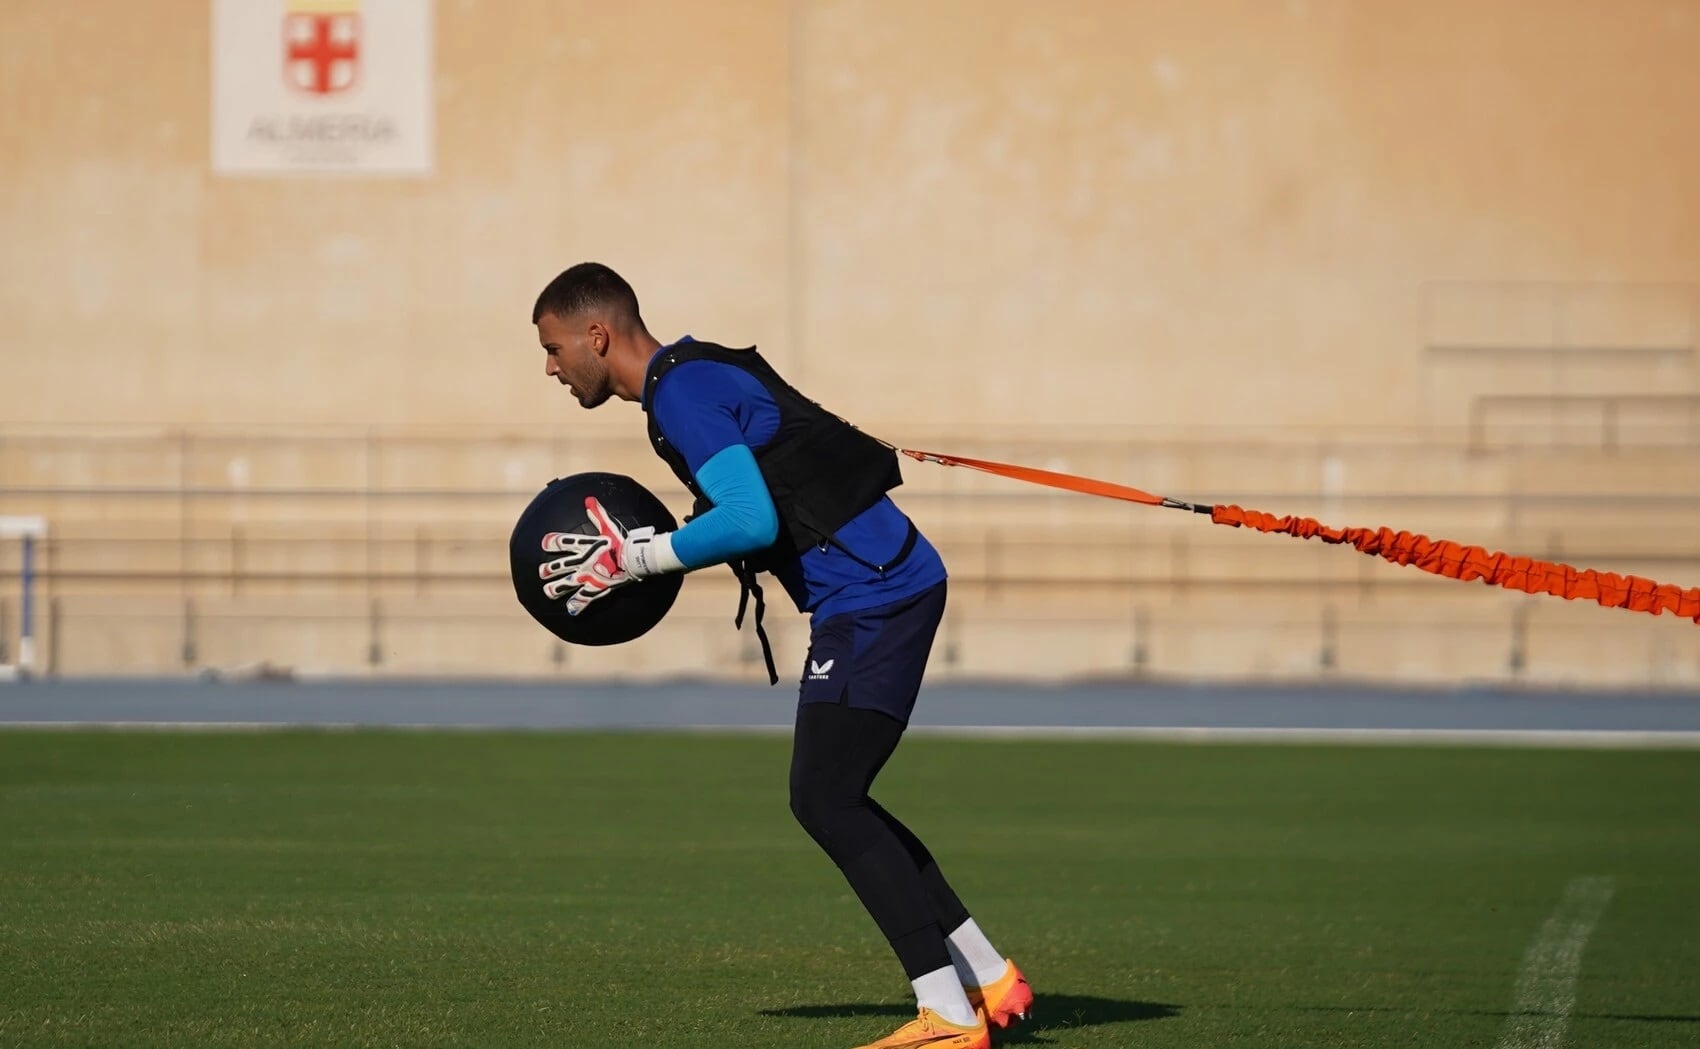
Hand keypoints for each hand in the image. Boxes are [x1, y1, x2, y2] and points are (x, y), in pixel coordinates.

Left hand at [538, 497, 655, 614]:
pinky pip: (584, 599)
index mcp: (584, 546)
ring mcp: (587, 577)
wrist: (633, 559)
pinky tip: (571, 611)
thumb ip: (597, 513)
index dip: (552, 542)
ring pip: (566, 584)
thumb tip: (588, 499)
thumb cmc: (622, 542)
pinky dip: (577, 605)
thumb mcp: (609, 526)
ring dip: (555, 588)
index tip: (544, 544)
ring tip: (547, 591)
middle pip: (560, 566)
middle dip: (549, 569)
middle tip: (542, 572)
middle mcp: (582, 562)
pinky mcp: (596, 588)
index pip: (563, 543)